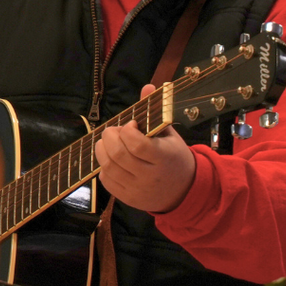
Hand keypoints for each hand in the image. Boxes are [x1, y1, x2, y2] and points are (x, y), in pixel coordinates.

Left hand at [94, 84, 195, 213]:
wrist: (183, 191)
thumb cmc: (174, 157)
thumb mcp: (169, 134)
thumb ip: (155, 112)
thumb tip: (147, 86)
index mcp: (164, 159)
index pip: (137, 144)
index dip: (127, 131)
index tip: (131, 125)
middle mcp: (149, 177)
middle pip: (117, 154)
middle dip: (109, 136)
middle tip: (115, 131)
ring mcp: (137, 190)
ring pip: (107, 166)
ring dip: (102, 148)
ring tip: (111, 142)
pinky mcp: (127, 199)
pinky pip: (105, 179)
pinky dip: (104, 165)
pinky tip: (114, 159)